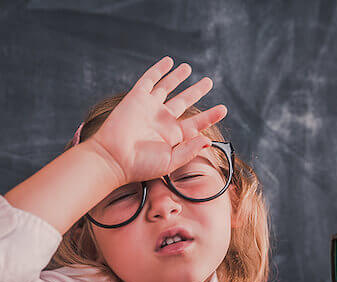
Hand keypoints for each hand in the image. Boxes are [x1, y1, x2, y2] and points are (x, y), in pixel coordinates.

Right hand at [87, 56, 227, 184]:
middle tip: (208, 82)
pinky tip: (168, 62)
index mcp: (173, 135)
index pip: (196, 122)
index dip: (210, 115)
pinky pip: (149, 80)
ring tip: (188, 68)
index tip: (223, 109)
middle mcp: (162, 119)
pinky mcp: (137, 97)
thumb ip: (190, 150)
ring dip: (178, 77)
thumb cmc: (140, 165)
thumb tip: (208, 140)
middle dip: (197, 91)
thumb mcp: (170, 161)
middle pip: (184, 101)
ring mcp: (150, 107)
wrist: (113, 158)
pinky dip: (159, 70)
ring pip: (167, 87)